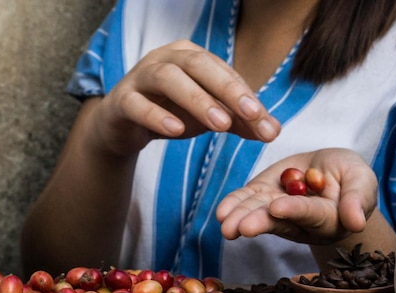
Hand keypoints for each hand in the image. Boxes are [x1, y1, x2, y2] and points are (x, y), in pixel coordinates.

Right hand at [87, 40, 280, 155]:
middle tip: (251, 114)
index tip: (266, 122)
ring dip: (197, 100)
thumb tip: (274, 132)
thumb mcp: (210, 117)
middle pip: (199, 65)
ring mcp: (140, 76)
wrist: (124, 127)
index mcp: (191, 57)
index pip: (224, 73)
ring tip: (220, 125)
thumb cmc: (171, 113)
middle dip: (228, 89)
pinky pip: (137, 103)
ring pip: (168, 78)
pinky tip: (177, 130)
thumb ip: (241, 123)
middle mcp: (165, 59)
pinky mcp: (120, 100)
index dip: (247, 96)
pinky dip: (156, 115)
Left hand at [216, 148, 377, 244]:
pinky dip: (234, 205)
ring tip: (225, 223)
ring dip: (240, 217)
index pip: (309, 213)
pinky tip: (222, 212)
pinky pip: (247, 201)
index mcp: (327, 217)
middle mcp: (299, 220)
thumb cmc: (353, 179)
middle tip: (242, 228)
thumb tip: (357, 223)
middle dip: (259, 222)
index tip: (278, 208)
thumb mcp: (362, 181)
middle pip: (278, 221)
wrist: (333, 172)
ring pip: (258, 213)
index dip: (294, 210)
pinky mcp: (263, 195)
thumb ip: (357, 199)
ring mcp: (278, 208)